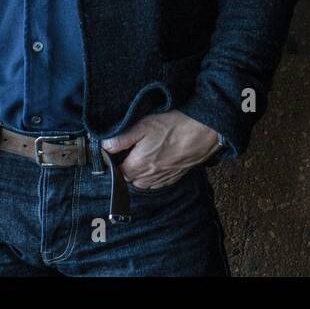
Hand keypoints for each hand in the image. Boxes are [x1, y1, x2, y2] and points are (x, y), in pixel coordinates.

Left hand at [101, 111, 220, 189]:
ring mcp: (165, 178)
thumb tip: (104, 147)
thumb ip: (121, 138)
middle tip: (129, 152)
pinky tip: (157, 162)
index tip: (114, 152)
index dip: (114, 163)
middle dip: (126, 169)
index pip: (118, 174)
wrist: (205, 131)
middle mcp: (151, 176)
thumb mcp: (144, 125)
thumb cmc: (175, 125)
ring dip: (139, 174)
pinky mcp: (176, 176)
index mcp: (140, 165)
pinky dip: (153, 177)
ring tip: (142, 157)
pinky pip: (159, 183)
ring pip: (144, 183)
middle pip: (130, 180)